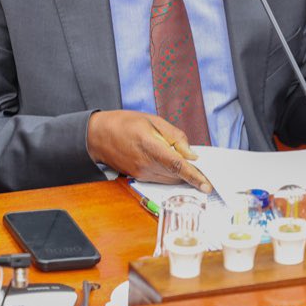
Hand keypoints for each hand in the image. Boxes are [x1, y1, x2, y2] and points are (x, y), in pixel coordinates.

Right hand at [87, 110, 212, 191]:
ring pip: (170, 180)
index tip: (207, 185)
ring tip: (188, 164)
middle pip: (176, 175)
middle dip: (192, 175)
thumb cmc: (125, 123)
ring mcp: (141, 173)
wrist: (98, 135)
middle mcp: (145, 164)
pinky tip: (173, 165)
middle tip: (205, 170)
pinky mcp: (139, 177)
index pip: (176, 165)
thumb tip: (191, 154)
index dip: (194, 176)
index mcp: (149, 145)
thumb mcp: (153, 120)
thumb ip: (175, 137)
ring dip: (181, 175)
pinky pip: (161, 179)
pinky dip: (171, 174)